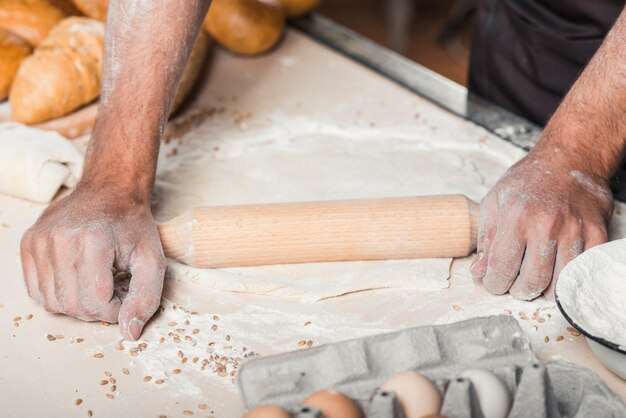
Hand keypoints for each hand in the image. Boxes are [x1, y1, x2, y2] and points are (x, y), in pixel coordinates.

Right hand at [20, 183, 165, 339]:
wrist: (109, 190)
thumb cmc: (132, 225)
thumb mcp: (152, 258)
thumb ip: (146, 296)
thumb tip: (130, 333)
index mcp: (92, 240)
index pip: (97, 302)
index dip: (116, 310)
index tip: (125, 296)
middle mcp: (59, 239)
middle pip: (74, 306)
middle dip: (98, 310)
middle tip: (113, 291)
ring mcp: (39, 241)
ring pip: (53, 303)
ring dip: (78, 305)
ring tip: (96, 284)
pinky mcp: (28, 244)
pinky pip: (37, 291)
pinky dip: (58, 295)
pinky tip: (77, 280)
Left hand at [470, 144, 612, 299]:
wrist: (569, 158)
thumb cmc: (529, 179)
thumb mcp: (495, 200)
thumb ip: (486, 239)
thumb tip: (479, 271)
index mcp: (516, 216)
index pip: (502, 268)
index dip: (494, 284)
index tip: (494, 284)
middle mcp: (546, 224)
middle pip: (532, 282)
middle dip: (518, 291)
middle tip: (515, 285)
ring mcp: (575, 230)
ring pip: (558, 283)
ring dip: (543, 289)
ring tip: (534, 277)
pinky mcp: (597, 234)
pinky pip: (581, 272)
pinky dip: (567, 279)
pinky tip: (556, 270)